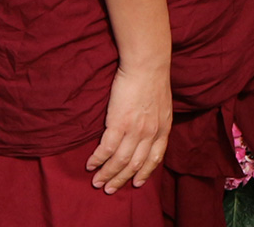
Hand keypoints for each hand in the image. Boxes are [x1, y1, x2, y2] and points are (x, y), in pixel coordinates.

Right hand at [86, 63, 170, 192]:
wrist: (147, 64)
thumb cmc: (153, 80)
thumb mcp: (163, 105)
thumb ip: (157, 121)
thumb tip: (149, 129)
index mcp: (163, 129)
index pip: (155, 158)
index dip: (145, 172)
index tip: (137, 183)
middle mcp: (151, 134)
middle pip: (135, 164)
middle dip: (121, 179)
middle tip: (109, 189)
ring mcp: (135, 130)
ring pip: (120, 161)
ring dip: (107, 174)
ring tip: (97, 182)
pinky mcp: (119, 123)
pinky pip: (106, 148)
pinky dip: (98, 159)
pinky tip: (90, 164)